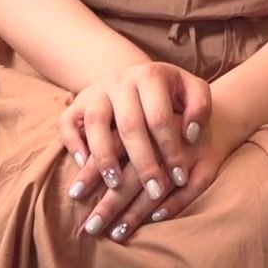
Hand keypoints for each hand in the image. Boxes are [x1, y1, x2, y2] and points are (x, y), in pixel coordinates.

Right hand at [58, 61, 209, 215]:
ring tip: (114, 185)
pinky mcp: (78, 102)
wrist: (136, 77)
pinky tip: (84, 166)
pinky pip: (67, 123)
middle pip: (129, 124)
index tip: (180, 178)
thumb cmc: (171, 93)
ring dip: (104, 157)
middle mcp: (120, 80)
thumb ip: (200, 107)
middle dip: (143, 162)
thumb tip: (189, 135)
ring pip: (95, 123)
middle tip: (155, 192)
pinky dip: (72, 144)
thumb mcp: (192, 90)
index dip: (171, 149)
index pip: (160, 117)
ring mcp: (96, 91)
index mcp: (150, 75)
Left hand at [71, 110, 252, 243]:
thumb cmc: (159, 115)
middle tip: (91, 227)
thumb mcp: (135, 111)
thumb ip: (107, 131)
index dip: (93, 171)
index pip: (112, 147)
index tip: (74, 195)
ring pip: (161, 185)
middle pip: (133, 173)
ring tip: (116, 233)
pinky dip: (174, 203)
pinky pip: (192, 187)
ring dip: (137, 212)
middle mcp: (165, 134)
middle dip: (111, 203)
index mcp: (141, 115)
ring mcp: (188, 150)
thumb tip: (75, 156)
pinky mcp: (208, 161)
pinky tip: (155, 218)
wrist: (210, 110)